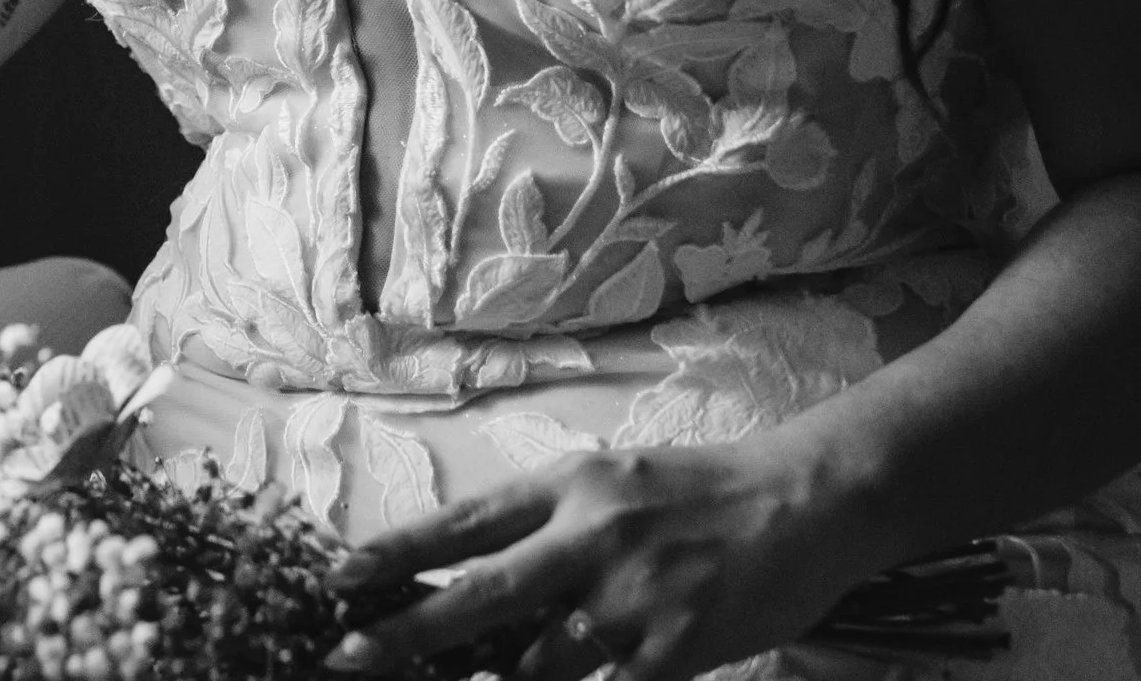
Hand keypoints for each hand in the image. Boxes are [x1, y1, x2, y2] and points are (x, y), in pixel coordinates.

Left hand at [322, 439, 872, 679]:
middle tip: (348, 653)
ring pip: (534, 661)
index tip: (338, 575)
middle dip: (408, 631)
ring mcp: (631, 599)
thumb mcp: (612, 479)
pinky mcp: (674, 649)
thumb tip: (474, 567)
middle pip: (480, 593)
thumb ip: (548, 520)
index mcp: (569, 487)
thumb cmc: (700, 491)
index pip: (465, 523)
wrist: (802, 501)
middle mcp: (590, 538)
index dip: (396, 551)